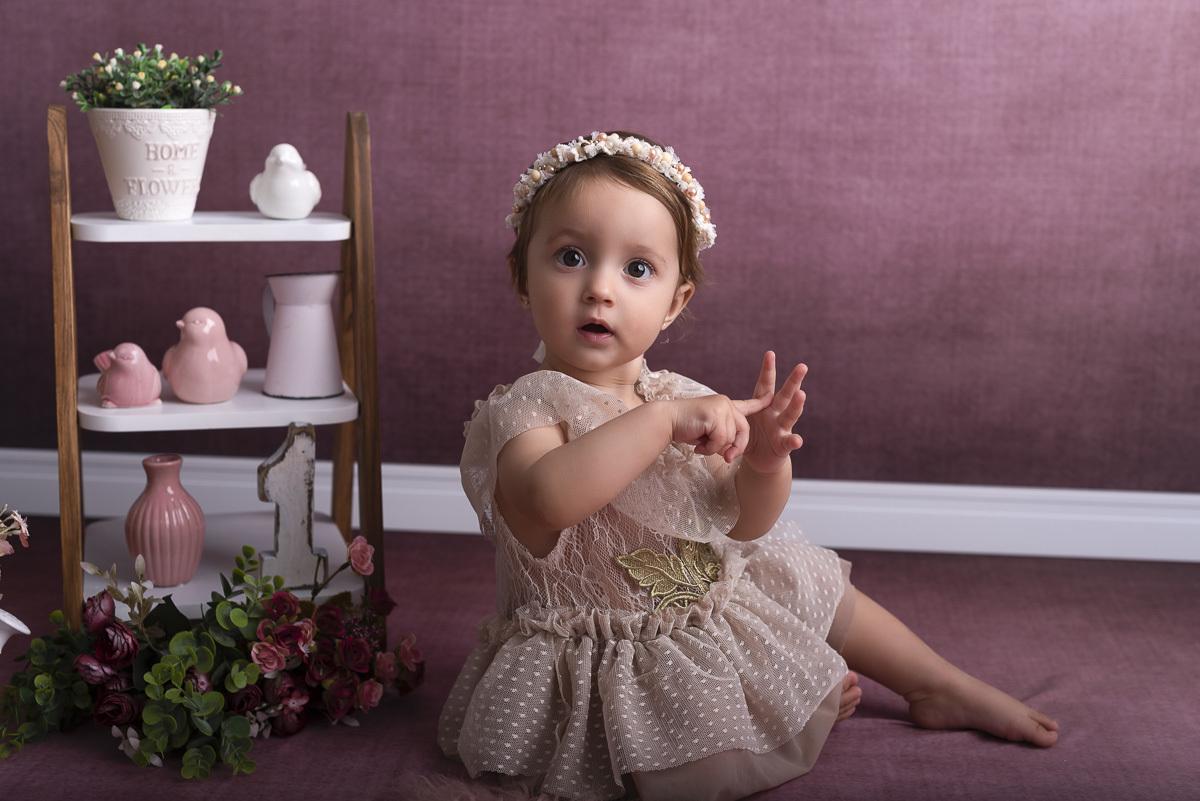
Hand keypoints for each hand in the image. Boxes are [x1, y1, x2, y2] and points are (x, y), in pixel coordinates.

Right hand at [669, 394, 760, 462]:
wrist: (666, 421)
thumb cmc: (685, 428)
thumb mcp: (709, 435)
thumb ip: (723, 440)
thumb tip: (730, 455)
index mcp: (725, 405)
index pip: (747, 406)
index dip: (760, 403)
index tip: (772, 397)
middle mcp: (726, 403)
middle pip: (743, 431)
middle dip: (736, 448)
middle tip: (726, 458)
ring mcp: (721, 407)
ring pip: (730, 438)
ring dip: (715, 448)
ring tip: (701, 445)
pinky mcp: (715, 414)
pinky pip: (721, 440)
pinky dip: (710, 448)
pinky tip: (699, 446)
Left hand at [733, 351, 807, 475]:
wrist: (759, 460)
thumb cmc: (750, 436)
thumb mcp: (740, 422)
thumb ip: (733, 414)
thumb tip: (716, 405)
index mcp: (764, 405)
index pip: (765, 385)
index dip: (768, 370)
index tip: (770, 353)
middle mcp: (776, 413)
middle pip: (785, 395)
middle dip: (793, 381)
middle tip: (801, 367)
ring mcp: (782, 428)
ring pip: (790, 414)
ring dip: (796, 405)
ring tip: (801, 395)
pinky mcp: (783, 445)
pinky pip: (788, 442)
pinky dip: (793, 441)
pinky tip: (796, 440)